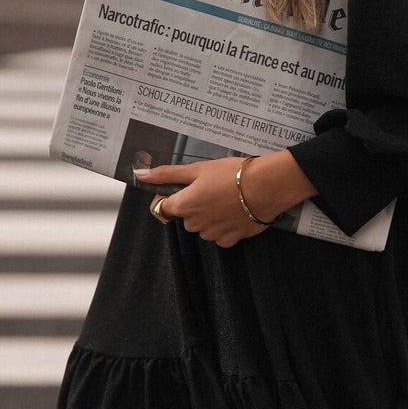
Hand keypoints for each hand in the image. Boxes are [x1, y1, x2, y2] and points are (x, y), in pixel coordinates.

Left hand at [136, 150, 315, 246]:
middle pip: (185, 217)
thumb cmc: (232, 174)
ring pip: (203, 227)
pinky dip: (224, 226)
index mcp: (184, 205)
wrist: (266, 187)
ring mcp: (213, 234)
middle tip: (211, 189)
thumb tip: (141, 175)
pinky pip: (220, 236)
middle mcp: (195, 223)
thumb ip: (168, 174)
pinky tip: (235, 211)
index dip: (170, 197)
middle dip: (193, 206)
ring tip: (227, 199)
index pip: (163, 208)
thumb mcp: (198, 169)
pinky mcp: (231, 240)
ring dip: (209, 216)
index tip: (182, 188)